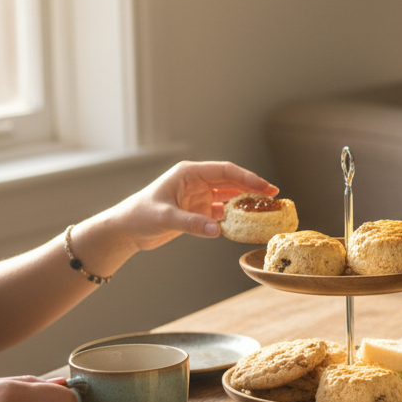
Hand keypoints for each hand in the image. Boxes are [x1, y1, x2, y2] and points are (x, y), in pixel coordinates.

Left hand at [107, 161, 276, 251]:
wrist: (126, 230)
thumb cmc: (140, 216)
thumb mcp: (165, 218)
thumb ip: (192, 223)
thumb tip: (217, 231)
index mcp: (189, 173)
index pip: (225, 171)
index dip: (247, 178)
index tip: (266, 186)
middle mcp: (197, 182)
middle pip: (232, 181)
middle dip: (253, 188)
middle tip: (275, 196)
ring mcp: (199, 196)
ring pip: (230, 196)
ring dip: (247, 202)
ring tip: (267, 209)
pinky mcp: (199, 211)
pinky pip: (223, 211)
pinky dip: (236, 216)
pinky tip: (248, 223)